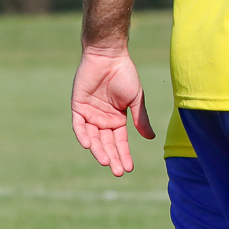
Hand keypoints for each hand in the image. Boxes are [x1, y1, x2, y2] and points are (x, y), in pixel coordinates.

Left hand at [70, 48, 152, 176]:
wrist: (109, 57)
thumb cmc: (125, 75)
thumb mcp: (136, 99)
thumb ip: (140, 119)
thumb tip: (151, 138)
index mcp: (117, 119)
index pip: (119, 142)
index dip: (124, 155)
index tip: (129, 168)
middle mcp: (102, 120)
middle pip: (106, 143)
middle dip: (112, 157)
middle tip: (118, 172)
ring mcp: (89, 114)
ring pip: (93, 138)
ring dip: (99, 150)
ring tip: (107, 162)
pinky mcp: (78, 107)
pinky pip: (79, 126)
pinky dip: (83, 135)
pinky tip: (89, 145)